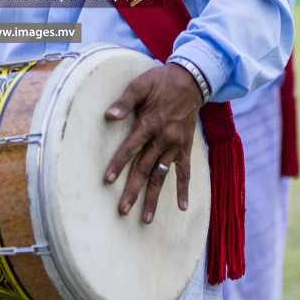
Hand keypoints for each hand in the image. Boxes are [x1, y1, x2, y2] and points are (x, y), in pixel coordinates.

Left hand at [102, 63, 203, 223]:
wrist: (192, 80)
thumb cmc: (161, 82)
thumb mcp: (141, 85)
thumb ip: (125, 101)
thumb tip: (109, 115)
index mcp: (149, 123)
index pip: (131, 148)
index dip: (118, 163)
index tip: (108, 180)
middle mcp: (162, 138)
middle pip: (144, 168)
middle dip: (133, 190)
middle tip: (122, 210)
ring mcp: (175, 146)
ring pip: (162, 176)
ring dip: (154, 197)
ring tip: (146, 219)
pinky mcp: (185, 148)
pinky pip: (185, 172)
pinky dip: (184, 189)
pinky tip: (183, 208)